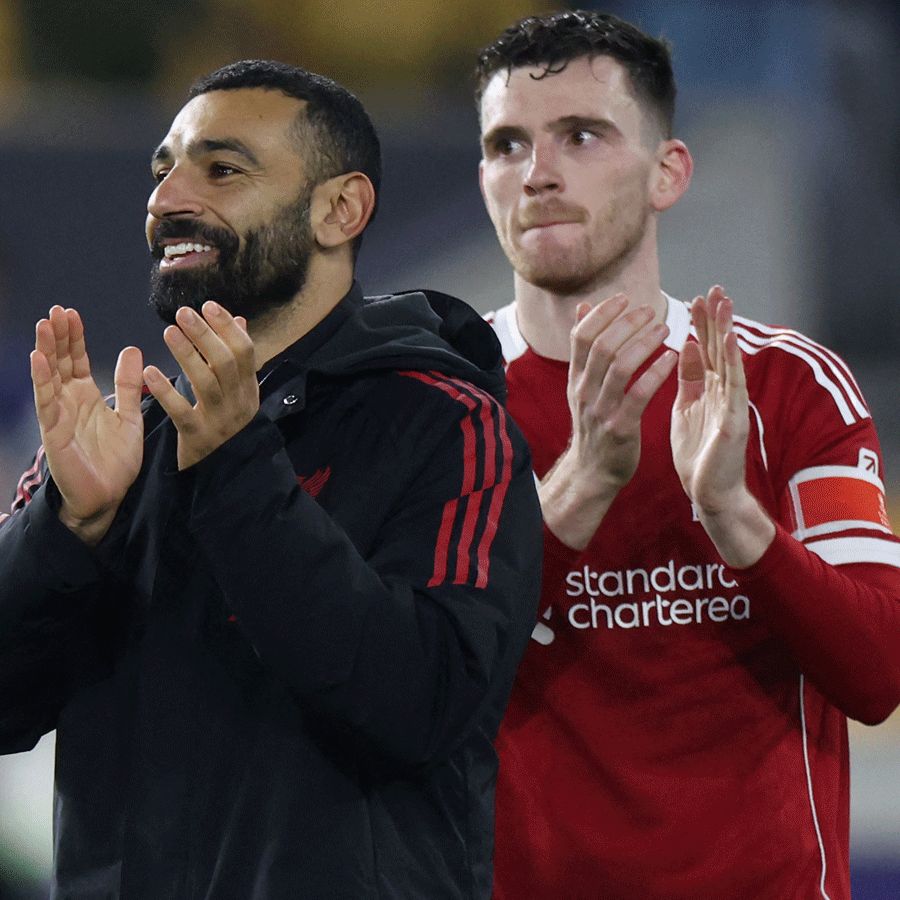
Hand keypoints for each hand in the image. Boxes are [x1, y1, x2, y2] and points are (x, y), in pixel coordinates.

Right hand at [30, 306, 143, 544]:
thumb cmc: (116, 462)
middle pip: (59, 362)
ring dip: (46, 350)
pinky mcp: (53, 433)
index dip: (73, 337)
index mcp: (86, 397)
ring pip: (49, 376)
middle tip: (56, 310)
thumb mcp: (129, 416)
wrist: (109, 498)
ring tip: (45, 324)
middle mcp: (69, 402)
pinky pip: (46, 402)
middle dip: (57, 336)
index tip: (71, 313)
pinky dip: (42, 380)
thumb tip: (131, 349)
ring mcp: (58, 416)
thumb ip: (129, 385)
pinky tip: (38, 359)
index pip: (76, 360)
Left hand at [143, 301, 257, 469]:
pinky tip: (150, 372)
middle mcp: (239, 404)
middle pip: (226, 363)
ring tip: (169, 332)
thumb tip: (240, 320)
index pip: (245, 352)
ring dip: (187, 354)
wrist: (221, 476)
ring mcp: (220, 422)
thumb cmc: (222, 426)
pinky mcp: (198, 438)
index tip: (208, 305)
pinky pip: (182, 412)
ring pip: (207, 382)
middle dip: (205, 334)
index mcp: (248, 390)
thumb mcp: (236, 393)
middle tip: (182, 313)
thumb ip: (236, 360)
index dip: (228, 327)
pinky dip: (166, 391)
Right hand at [541, 293, 676, 548]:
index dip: (602, 313)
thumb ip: (584, 349)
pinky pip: (638, 394)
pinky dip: (656, 373)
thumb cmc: (594, 424)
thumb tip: (583, 308)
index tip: (625, 299)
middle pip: (602, 346)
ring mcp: (600, 410)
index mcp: (575, 378)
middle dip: (627, 323)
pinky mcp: (620, 427)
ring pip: (620, 366)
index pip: (581, 336)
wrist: (593, 471)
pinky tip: (672, 359)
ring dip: (644, 343)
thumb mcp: (582, 386)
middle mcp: (584, 391)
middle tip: (651, 311)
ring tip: (665, 329)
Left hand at [670, 286, 773, 566]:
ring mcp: (731, 406)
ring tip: (724, 304)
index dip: (702, 324)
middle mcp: (723, 394)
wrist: (710, 494)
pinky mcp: (733, 422)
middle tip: (714, 288)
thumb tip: (687, 348)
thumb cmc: (699, 453)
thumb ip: (690, 380)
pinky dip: (731, 363)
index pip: (707, 350)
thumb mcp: (688, 409)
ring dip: (726, 332)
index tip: (697, 297)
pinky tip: (728, 342)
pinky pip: (732, 388)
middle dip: (716, 318)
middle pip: (721, 349)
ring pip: (730, 362)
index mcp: (710, 390)